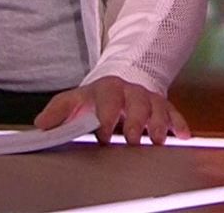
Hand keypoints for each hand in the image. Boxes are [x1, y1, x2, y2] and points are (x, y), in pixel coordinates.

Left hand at [33, 76, 190, 146]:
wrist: (119, 84)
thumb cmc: (95, 99)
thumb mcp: (74, 101)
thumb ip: (58, 112)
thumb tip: (41, 125)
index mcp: (107, 88)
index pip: (108, 99)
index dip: (106, 116)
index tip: (103, 136)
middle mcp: (130, 91)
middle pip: (136, 101)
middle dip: (135, 121)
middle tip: (133, 139)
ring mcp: (148, 98)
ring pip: (158, 106)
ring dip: (159, 123)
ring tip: (157, 140)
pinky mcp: (162, 106)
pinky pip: (174, 112)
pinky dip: (179, 123)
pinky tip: (182, 136)